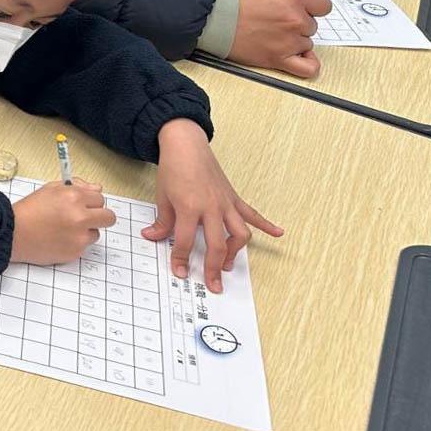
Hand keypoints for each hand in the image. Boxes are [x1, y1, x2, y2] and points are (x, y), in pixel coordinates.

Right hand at [10, 179, 116, 265]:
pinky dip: (75, 243)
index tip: (83, 203)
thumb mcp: (50, 190)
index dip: (91, 200)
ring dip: (86, 231)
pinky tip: (59, 238)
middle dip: (100, 216)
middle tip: (86, 217)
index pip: (100, 197)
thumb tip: (96, 189)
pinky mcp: (75, 252)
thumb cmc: (29, 211)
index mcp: (74, 197)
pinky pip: (84, 246)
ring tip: (65, 229)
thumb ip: (76, 186)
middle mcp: (80, 217)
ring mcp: (79, 237)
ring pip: (96, 233)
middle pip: (109, 217)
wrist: (13, 234)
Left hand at [144, 119, 281, 292]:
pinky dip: (266, 224)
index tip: (180, 273)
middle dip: (213, 267)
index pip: (183, 241)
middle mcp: (210, 207)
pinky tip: (279, 233)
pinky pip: (252, 213)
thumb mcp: (162, 196)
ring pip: (239, 233)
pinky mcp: (233, 197)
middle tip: (213, 285)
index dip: (180, 259)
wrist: (186, 145)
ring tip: (227, 264)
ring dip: (235, 252)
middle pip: (216, 244)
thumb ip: (162, 221)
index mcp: (188, 207)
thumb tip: (151, 237)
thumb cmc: (173, 169)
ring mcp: (225, 203)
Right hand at [227, 0, 332, 77]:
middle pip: (311, 26)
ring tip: (272, 36)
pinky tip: (298, 57)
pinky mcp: (278, 59)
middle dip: (297, 24)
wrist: (213, 18)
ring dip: (293, 41)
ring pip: (306, 43)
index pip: (324, 6)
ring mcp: (289, 41)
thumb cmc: (231, 0)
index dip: (313, 8)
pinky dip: (307, 63)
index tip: (304, 10)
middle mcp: (295, 19)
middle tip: (276, 22)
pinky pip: (308, 67)